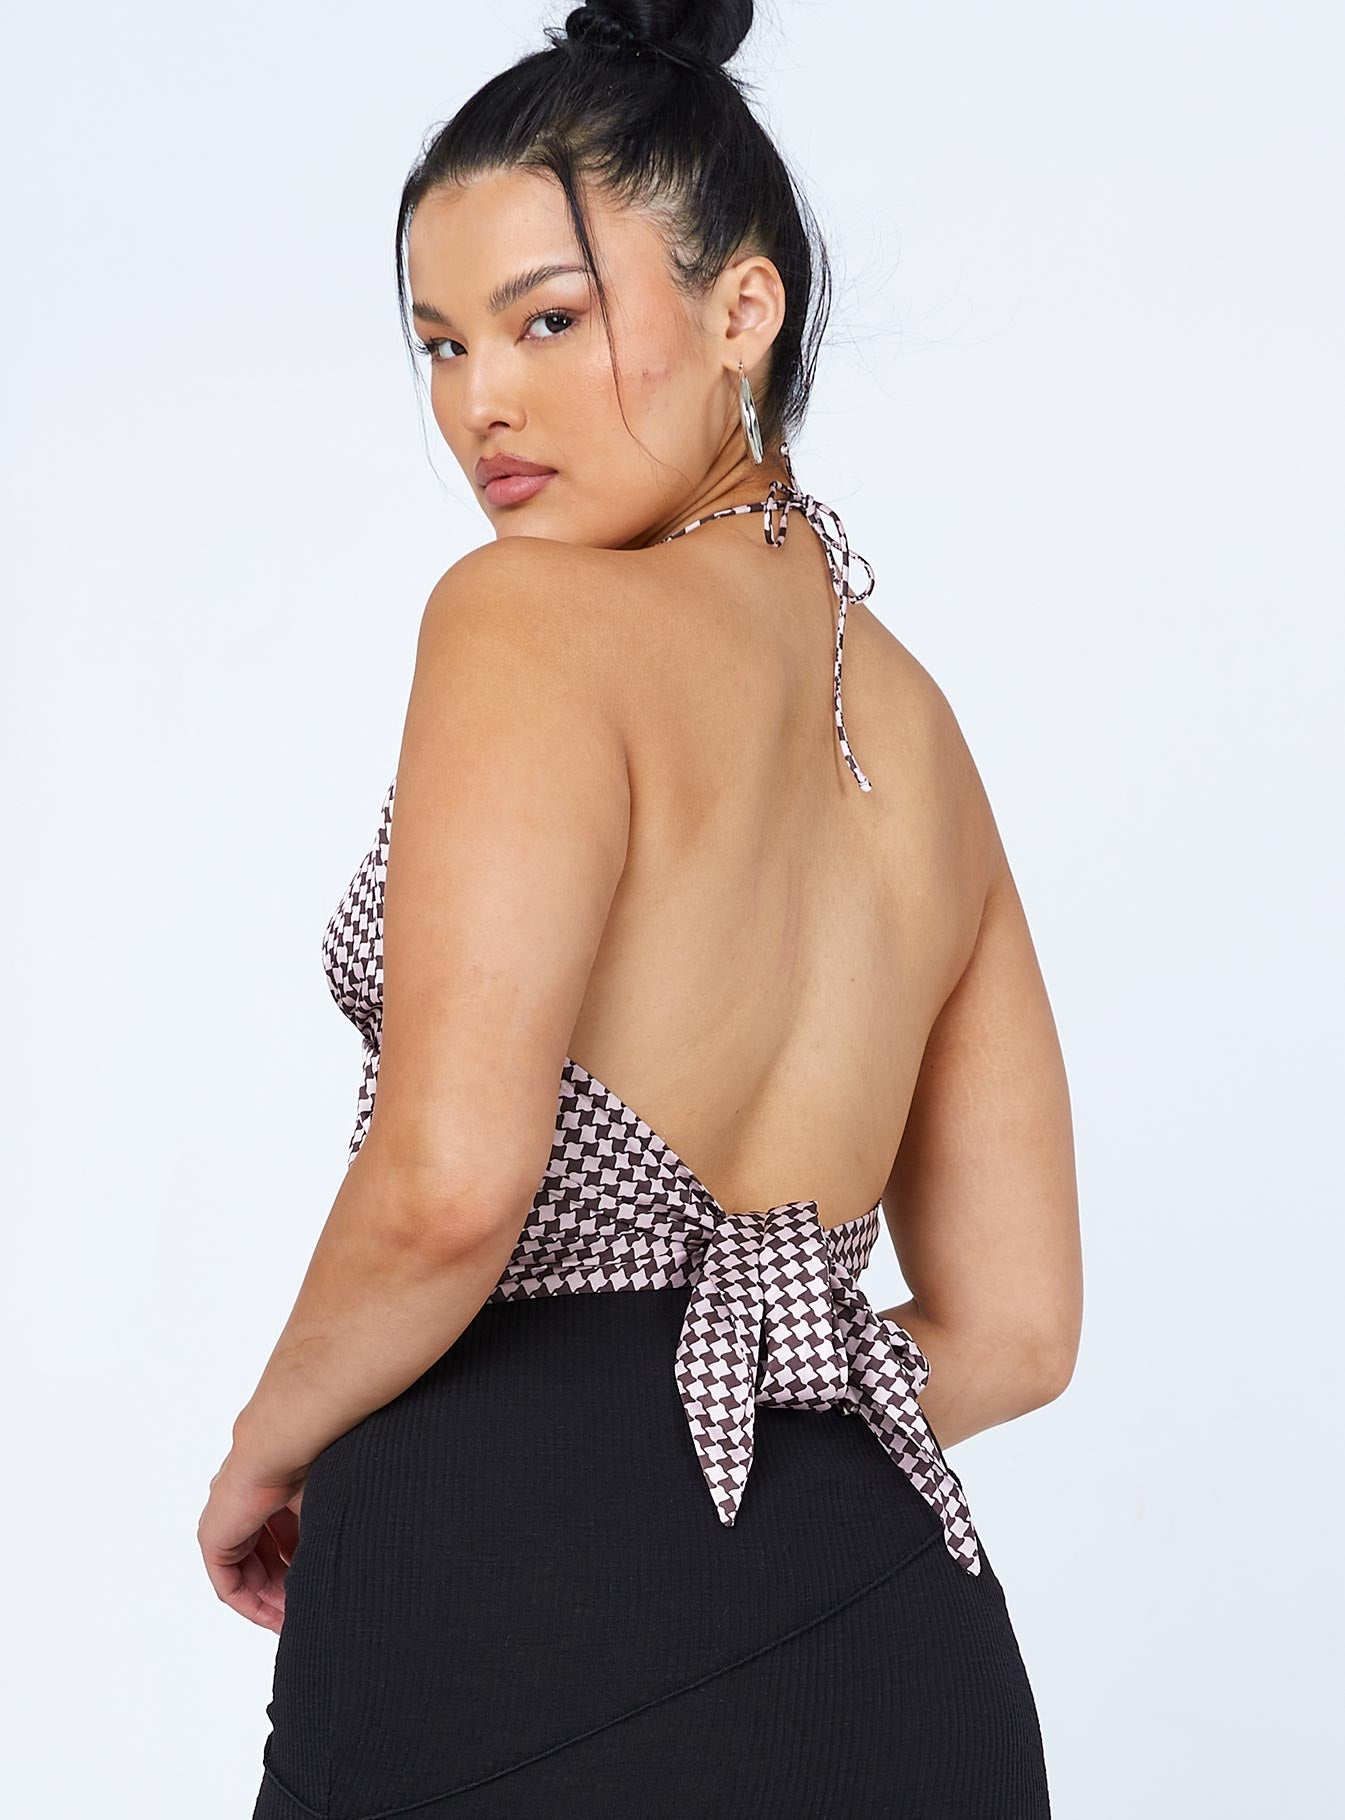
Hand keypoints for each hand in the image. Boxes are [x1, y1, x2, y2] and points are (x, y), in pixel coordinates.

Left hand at [198, 1443, 309, 1632]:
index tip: (316, 1588)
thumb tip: (330, 1563)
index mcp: (266, 1493)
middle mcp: (240, 1508)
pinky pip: (229, 1583)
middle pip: (262, 1561)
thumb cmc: (306, 1460)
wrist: (279, 1446)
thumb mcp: (317, 1505)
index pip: (279, 1540)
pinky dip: (251, 1603)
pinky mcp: (212, 1539)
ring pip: (246, 1575)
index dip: (298, 1567)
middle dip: (285, 1589)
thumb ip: (315, 1533)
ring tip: (296, 1619)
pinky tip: (276, 1617)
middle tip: (307, 1610)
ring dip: (271, 1600)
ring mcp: (224, 1524)